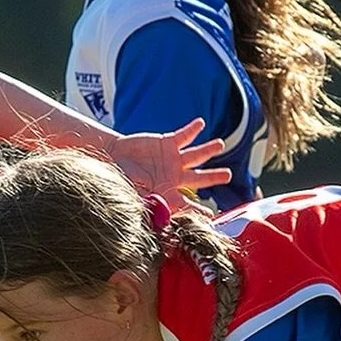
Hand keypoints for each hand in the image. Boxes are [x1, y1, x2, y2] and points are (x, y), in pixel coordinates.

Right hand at [107, 118, 230, 205]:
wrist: (113, 158)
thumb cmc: (122, 180)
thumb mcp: (134, 195)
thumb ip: (149, 204)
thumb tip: (161, 216)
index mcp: (168, 193)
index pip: (187, 204)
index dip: (198, 211)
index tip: (210, 216)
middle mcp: (175, 177)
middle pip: (200, 178)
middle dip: (214, 176)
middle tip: (227, 175)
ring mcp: (173, 159)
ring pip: (196, 155)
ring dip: (208, 150)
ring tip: (220, 144)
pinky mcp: (167, 143)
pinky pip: (183, 136)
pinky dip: (192, 130)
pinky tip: (200, 124)